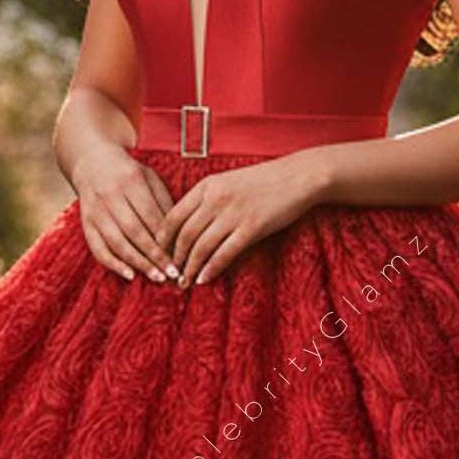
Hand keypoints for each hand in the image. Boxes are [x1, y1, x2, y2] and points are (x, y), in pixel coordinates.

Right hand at [72, 145, 176, 282]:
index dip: (165, 239)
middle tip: (172, 274)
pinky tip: (129, 274)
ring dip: (138, 263)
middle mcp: (110, 196)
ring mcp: (95, 211)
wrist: (91, 163)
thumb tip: (179, 236)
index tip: (180, 257)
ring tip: (156, 277)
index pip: (151, 216)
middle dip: (154, 256)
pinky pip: (97, 248)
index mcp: (130, 181)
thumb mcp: (149, 178)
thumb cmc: (128, 173)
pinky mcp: (86, 224)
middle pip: (134, 231)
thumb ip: (163, 203)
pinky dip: (113, 264)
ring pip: (117, 242)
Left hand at [161, 151, 327, 284]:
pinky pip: (224, 253)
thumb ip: (208, 198)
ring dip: (189, 268)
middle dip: (174, 258)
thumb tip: (189, 223)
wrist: (298, 176)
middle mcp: (215, 199)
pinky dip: (211, 269)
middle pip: (184, 235)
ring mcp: (233, 214)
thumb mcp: (228, 181)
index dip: (163, 238)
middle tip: (170, 273)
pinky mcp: (251, 228)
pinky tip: (204, 280)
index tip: (159, 253)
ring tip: (184, 282)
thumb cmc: (264, 180)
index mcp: (207, 185)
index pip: (173, 215)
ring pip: (201, 247)